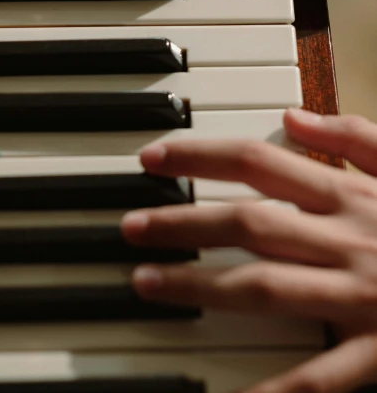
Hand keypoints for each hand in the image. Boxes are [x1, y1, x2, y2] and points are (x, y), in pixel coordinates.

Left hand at [121, 108, 376, 392]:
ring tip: (148, 283)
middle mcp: (346, 239)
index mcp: (349, 195)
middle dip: (183, 222)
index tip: (152, 157)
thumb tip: (292, 116)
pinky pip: (320, 375)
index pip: (258, 162)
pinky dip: (273, 388)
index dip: (200, 155)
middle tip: (129, 227)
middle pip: (249, 222)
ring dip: (202, 285)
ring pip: (267, 287)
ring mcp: (361, 296)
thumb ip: (352, 136)